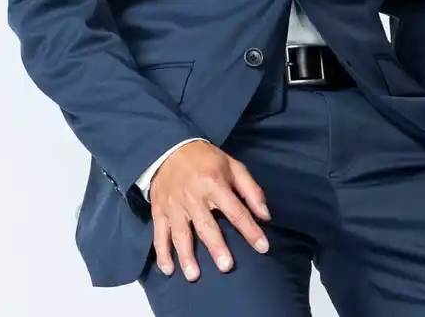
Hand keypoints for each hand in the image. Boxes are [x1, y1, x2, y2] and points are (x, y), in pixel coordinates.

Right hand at [149, 140, 271, 280]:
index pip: (236, 212)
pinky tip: (167, 269)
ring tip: (193, 276)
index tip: (263, 247)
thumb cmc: (205, 159)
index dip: (251, 230)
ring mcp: (174, 206)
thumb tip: (265, 216)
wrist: (169, 148)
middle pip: (206, 226)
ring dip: (186, 256)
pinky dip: (162, 252)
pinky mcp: (159, 211)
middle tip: (226, 266)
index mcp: (214, 184)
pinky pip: (159, 234)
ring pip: (180, 234)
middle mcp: (193, 197)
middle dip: (216, 246)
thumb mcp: (233, 166)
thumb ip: (251, 191)